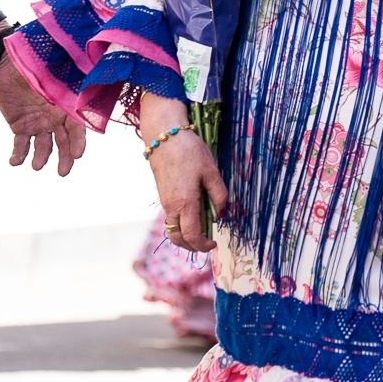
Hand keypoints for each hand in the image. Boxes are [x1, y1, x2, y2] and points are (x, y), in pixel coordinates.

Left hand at [0, 53, 82, 174]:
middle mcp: (55, 120)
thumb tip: (95, 80)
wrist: (7, 62)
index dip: (78, 142)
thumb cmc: (37, 63)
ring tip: (36, 165)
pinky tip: (14, 162)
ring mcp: (38, 124)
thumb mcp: (57, 71)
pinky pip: (21, 145)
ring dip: (41, 158)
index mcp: (67, 108)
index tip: (77, 154)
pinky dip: (18, 155)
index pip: (77, 129)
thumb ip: (72, 82)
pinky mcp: (20, 126)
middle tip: (62, 172)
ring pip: (43, 147)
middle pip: (63, 143)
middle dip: (64, 158)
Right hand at [139, 99, 230, 252]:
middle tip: (207, 242)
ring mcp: (164, 201)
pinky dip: (181, 223)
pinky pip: (170, 217)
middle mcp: (171, 206)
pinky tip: (193, 214)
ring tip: (202, 229)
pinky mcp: (162, 195)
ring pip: (172, 229)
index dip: (203, 245)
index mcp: (185, 202)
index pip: (192, 236)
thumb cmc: (189, 151)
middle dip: (192, 246)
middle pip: (178, 238)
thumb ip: (218, 194)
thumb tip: (220, 213)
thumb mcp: (211, 171)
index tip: (214, 244)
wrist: (164, 136)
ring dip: (185, 235)